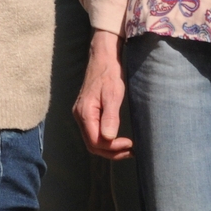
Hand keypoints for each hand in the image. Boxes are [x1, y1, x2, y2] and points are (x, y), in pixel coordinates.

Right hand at [74, 30, 133, 159]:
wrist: (102, 58)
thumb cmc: (109, 74)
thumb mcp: (113, 94)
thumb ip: (110, 117)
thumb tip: (109, 138)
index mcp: (84, 112)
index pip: (95, 141)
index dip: (112, 148)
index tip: (130, 145)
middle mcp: (79, 116)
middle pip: (92, 144)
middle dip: (112, 152)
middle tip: (131, 151)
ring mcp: (81, 114)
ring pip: (93, 141)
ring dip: (109, 149)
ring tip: (127, 149)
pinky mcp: (87, 112)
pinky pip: (94, 133)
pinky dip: (106, 141)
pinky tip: (118, 140)